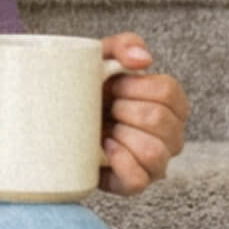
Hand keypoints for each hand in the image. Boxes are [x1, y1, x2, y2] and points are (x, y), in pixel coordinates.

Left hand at [99, 33, 189, 194]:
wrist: (57, 119)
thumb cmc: (87, 90)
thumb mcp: (101, 58)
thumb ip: (124, 45)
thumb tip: (143, 60)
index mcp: (172, 104)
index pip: (168, 92)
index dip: (133, 87)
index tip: (110, 86)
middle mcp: (172, 135)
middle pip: (158, 120)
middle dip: (122, 110)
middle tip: (104, 108)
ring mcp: (157, 162)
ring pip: (154, 152)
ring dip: (122, 136)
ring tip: (104, 129)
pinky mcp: (134, 184)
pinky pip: (139, 180)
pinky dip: (120, 163)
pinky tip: (104, 149)